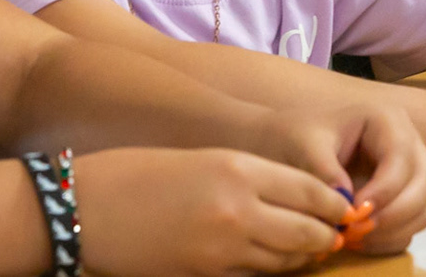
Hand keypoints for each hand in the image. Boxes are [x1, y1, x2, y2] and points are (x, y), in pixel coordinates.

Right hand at [75, 147, 349, 275]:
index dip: (335, 205)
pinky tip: (265, 262)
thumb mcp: (200, 160)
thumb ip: (248, 177)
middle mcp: (240, 209)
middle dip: (326, 237)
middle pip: (311, 233)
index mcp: (238, 168)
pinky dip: (268, 271)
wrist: (83, 206)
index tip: (342, 209)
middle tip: (332, 236)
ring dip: (301, 257)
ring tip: (305, 250)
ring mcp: (225, 249)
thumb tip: (294, 200)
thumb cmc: (136, 174)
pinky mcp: (208, 276)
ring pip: (288, 262)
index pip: (314, 192)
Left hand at [243, 102, 425, 256]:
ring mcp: (411, 174)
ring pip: (422, 209)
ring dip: (393, 231)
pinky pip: (411, 225)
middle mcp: (408, 144)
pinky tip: (358, 242)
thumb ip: (324, 170)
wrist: (287, 147)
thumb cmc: (295, 137)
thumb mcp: (304, 146)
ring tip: (353, 238)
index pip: (401, 158)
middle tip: (356, 231)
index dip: (384, 190)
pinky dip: (390, 239)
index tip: (353, 212)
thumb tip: (347, 204)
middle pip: (424, 185)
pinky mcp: (404, 198)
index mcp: (387, 120)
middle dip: (395, 214)